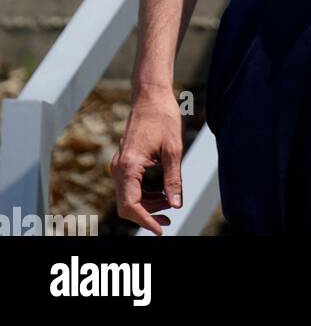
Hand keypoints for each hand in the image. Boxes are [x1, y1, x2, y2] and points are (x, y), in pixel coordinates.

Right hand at [111, 87, 183, 234]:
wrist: (150, 95)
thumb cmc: (163, 117)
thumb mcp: (173, 149)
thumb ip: (173, 178)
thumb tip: (176, 204)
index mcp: (128, 166)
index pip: (131, 205)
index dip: (146, 221)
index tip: (161, 231)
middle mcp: (119, 168)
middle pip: (127, 205)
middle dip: (147, 216)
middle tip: (169, 221)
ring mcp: (119, 165)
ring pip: (128, 197)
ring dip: (147, 206)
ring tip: (170, 206)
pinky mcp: (124, 162)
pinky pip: (130, 186)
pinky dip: (144, 194)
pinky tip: (162, 195)